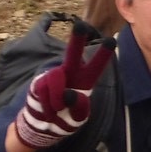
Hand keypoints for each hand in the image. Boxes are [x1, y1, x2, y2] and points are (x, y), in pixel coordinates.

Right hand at [13, 22, 114, 149]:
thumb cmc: (66, 118)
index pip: (95, 66)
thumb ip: (78, 107)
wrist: (43, 126)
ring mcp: (53, 77)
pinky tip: (49, 112)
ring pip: (55, 78)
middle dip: (77, 40)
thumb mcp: (78, 118)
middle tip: (80, 25)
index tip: (111, 40)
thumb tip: (68, 94)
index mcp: (85, 81)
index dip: (102, 54)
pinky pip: (43, 90)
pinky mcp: (39, 83)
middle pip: (72, 54)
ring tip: (58, 110)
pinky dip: (47, 105)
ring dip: (56, 98)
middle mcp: (70, 74)